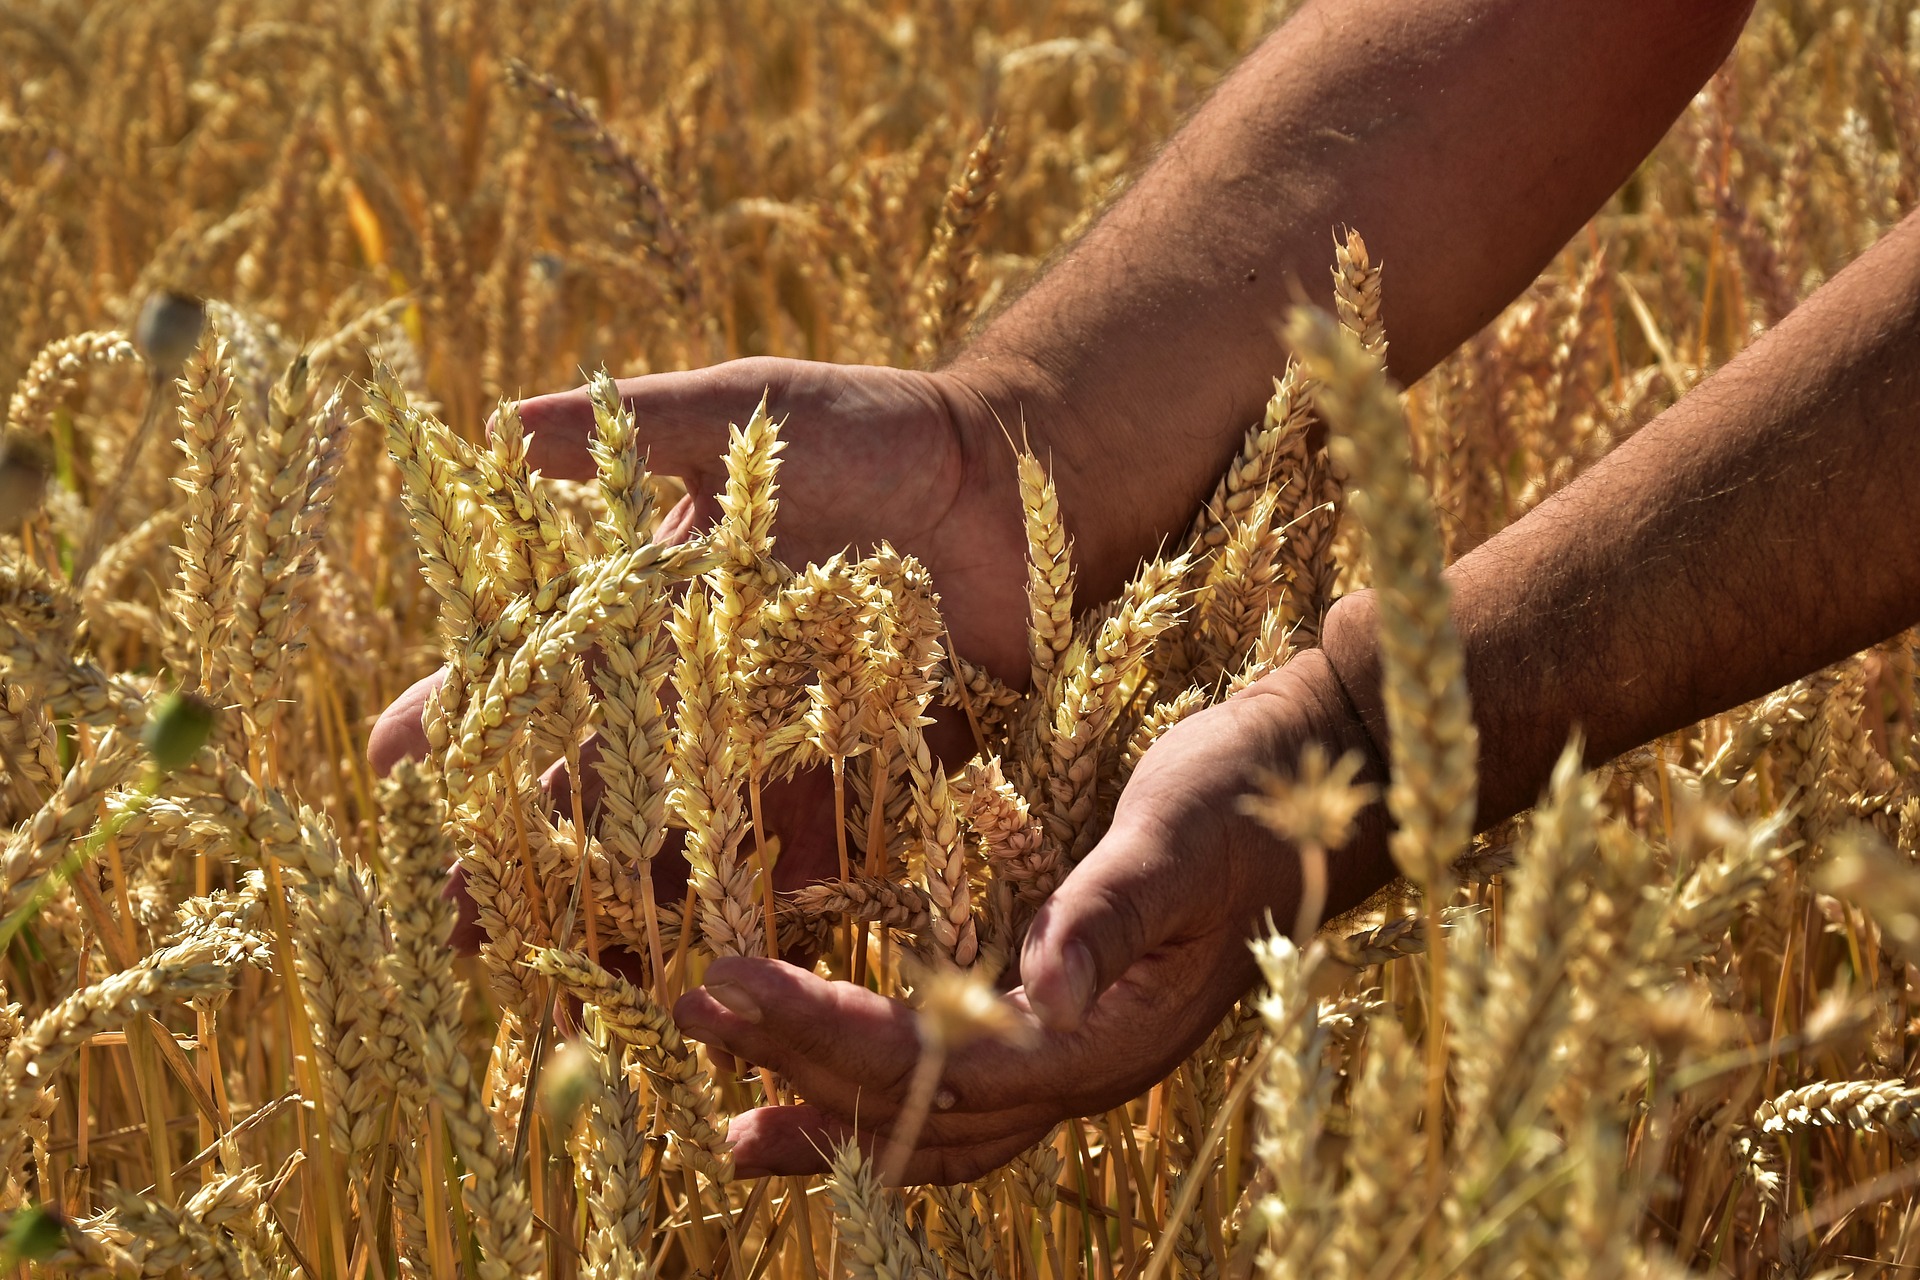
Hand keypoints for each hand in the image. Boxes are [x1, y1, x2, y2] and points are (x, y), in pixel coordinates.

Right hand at [366, 356, 1034, 945]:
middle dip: (522, 848)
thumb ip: (651, 425)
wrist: (1025, 482)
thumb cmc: (883, 431)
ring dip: (616, 909)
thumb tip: (510, 424)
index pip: (544, 667)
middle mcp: (706, 693)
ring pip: (680, 843)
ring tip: (548, 974)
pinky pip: (797, 863)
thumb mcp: (756, 416)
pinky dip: (749, 917)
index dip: (469, 714)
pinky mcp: (863, 788)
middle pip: (595, 781)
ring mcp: (780, 749)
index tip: (392, 767)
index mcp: (660, 605)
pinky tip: (699, 976)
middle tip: (448, 919)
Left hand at [673, 649, 1396, 1182]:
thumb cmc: (1243, 796)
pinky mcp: (1068, 1024)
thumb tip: (1042, 996)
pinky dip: (889, 1109)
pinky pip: (966, 1100)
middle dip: (799, 1070)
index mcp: (1109, 1037)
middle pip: (923, 1111)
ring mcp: (1081, 1057)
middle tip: (692, 1014)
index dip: (824, 1031)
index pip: (937, 1061)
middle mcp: (1089, 1069)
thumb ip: (1108, 914)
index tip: (725, 984)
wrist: (1312, 783)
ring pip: (942, 1130)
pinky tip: (829, 1097)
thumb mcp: (1174, 835)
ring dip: (836, 1123)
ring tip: (737, 1134)